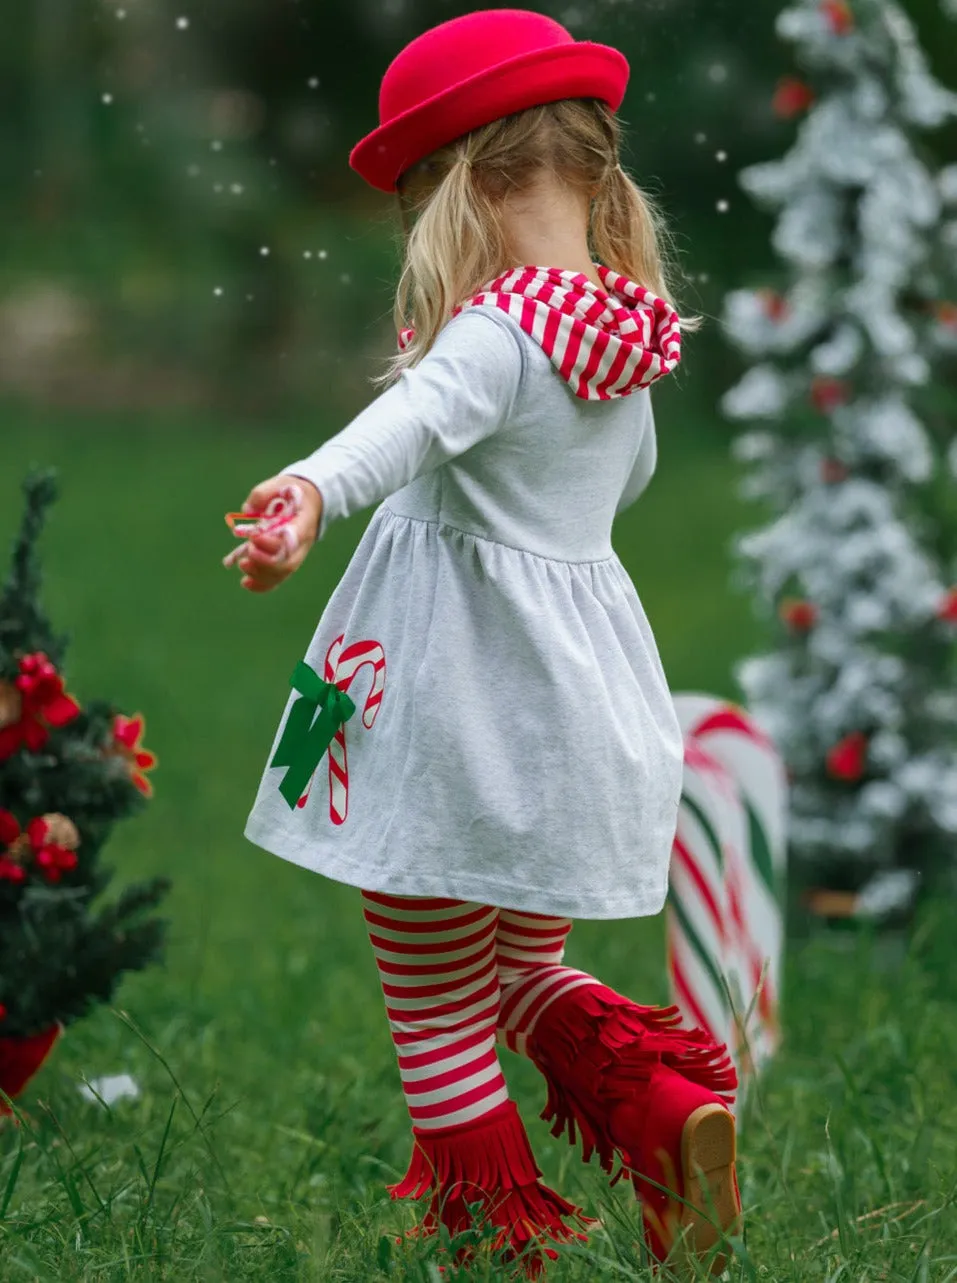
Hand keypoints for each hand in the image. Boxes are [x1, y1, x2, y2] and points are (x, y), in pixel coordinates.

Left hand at [228, 475, 322, 592]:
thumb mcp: (279, 483)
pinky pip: (277, 579)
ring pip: (281, 574)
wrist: (310, 500)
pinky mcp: (287, 560)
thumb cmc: (292, 491)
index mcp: (303, 522)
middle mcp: (302, 543)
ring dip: (260, 574)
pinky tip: (245, 583)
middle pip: (288, 563)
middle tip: (248, 550)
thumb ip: (262, 494)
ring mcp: (296, 554)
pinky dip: (261, 584)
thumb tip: (247, 511)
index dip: (273, 543)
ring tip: (242, 564)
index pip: (293, 539)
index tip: (254, 536)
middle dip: (265, 562)